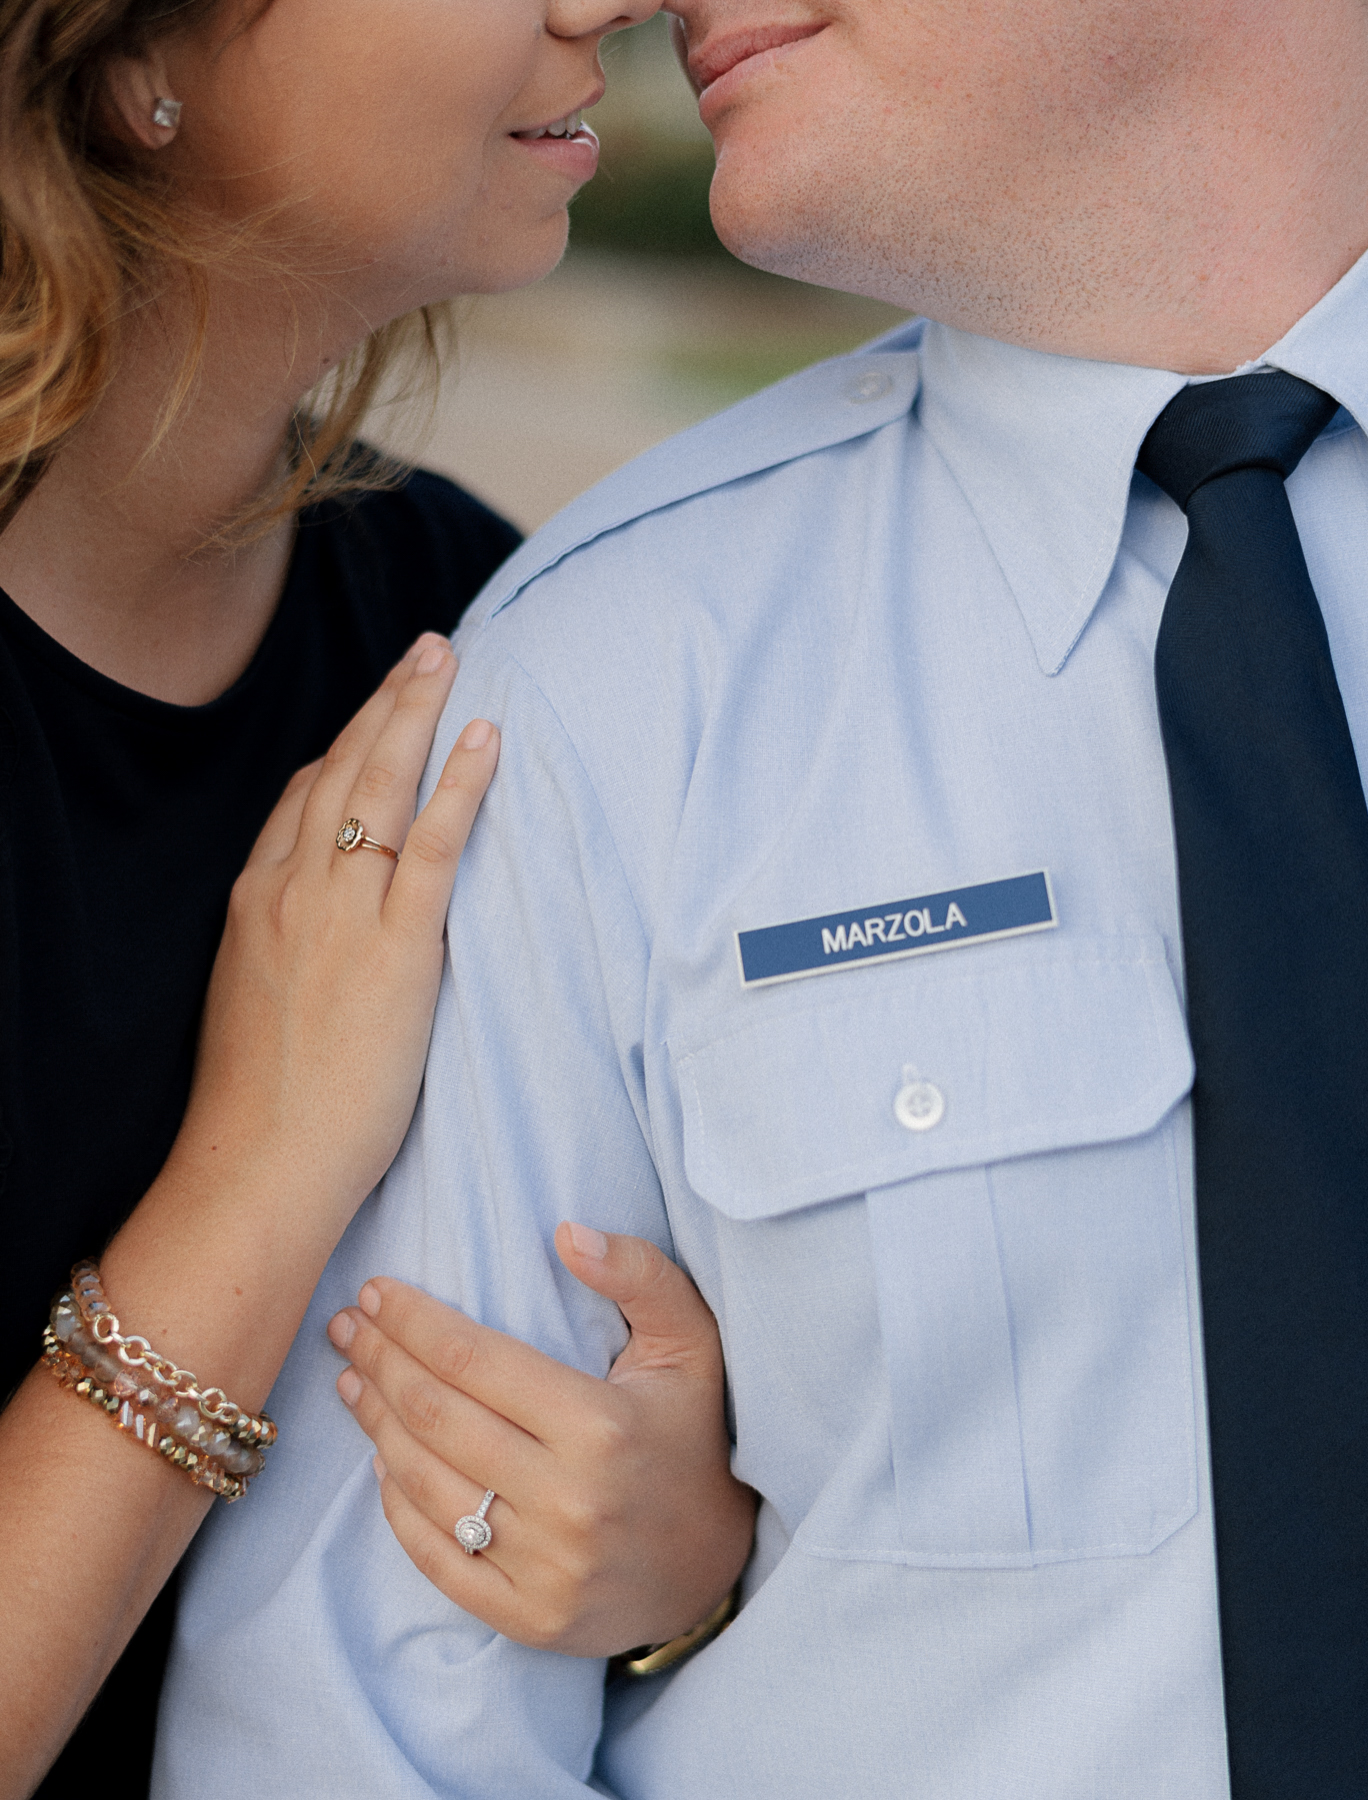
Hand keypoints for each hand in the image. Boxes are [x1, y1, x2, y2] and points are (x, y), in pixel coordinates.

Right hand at [162, 633, 499, 1243]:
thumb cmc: (263, 1105)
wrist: (259, 1163)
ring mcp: (341, 912)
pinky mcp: (396, 947)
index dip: (345, 748)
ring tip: (449, 660)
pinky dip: (460, 784)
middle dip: (386, 703)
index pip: (302, 798)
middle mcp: (292, 889)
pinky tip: (484, 737)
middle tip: (426, 649)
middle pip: (342, 770)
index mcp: (256, 901)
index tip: (378, 715)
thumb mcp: (256, 1002)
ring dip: (418, 713)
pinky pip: (434, 844)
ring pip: (381, 786)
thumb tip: (324, 936)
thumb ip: (289, 949)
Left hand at [326, 1227, 756, 1657]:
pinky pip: (434, 1557)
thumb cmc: (690, 1433)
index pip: (472, 1360)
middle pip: (436, 1416)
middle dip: (379, 1360)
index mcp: (600, 1424)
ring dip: (375, 1424)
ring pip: (424, 1482)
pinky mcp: (526, 1618)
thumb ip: (640, 1274)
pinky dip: (396, 1505)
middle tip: (346, 1326)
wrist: (712, 1567)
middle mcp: (568, 1499)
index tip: (376, 1291)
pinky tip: (380, 1460)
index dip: (412, 1320)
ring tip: (352, 1380)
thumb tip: (567, 1232)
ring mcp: (545, 1566)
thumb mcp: (689, 1341)